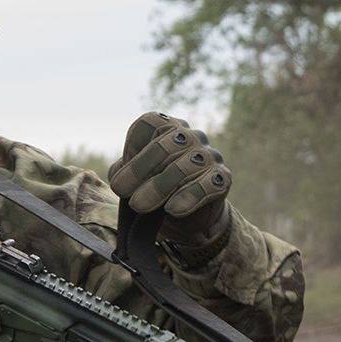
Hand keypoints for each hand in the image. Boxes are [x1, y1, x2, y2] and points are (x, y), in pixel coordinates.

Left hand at [108, 112, 232, 245]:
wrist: (189, 218)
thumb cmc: (157, 190)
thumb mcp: (135, 179)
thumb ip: (123, 172)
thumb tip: (118, 175)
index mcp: (167, 127)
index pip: (151, 123)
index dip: (132, 147)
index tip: (118, 180)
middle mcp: (190, 136)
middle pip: (166, 144)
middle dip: (140, 170)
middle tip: (122, 193)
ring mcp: (209, 155)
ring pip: (185, 166)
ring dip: (159, 187)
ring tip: (139, 206)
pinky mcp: (223, 178)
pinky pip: (208, 185)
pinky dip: (189, 197)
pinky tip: (173, 209)